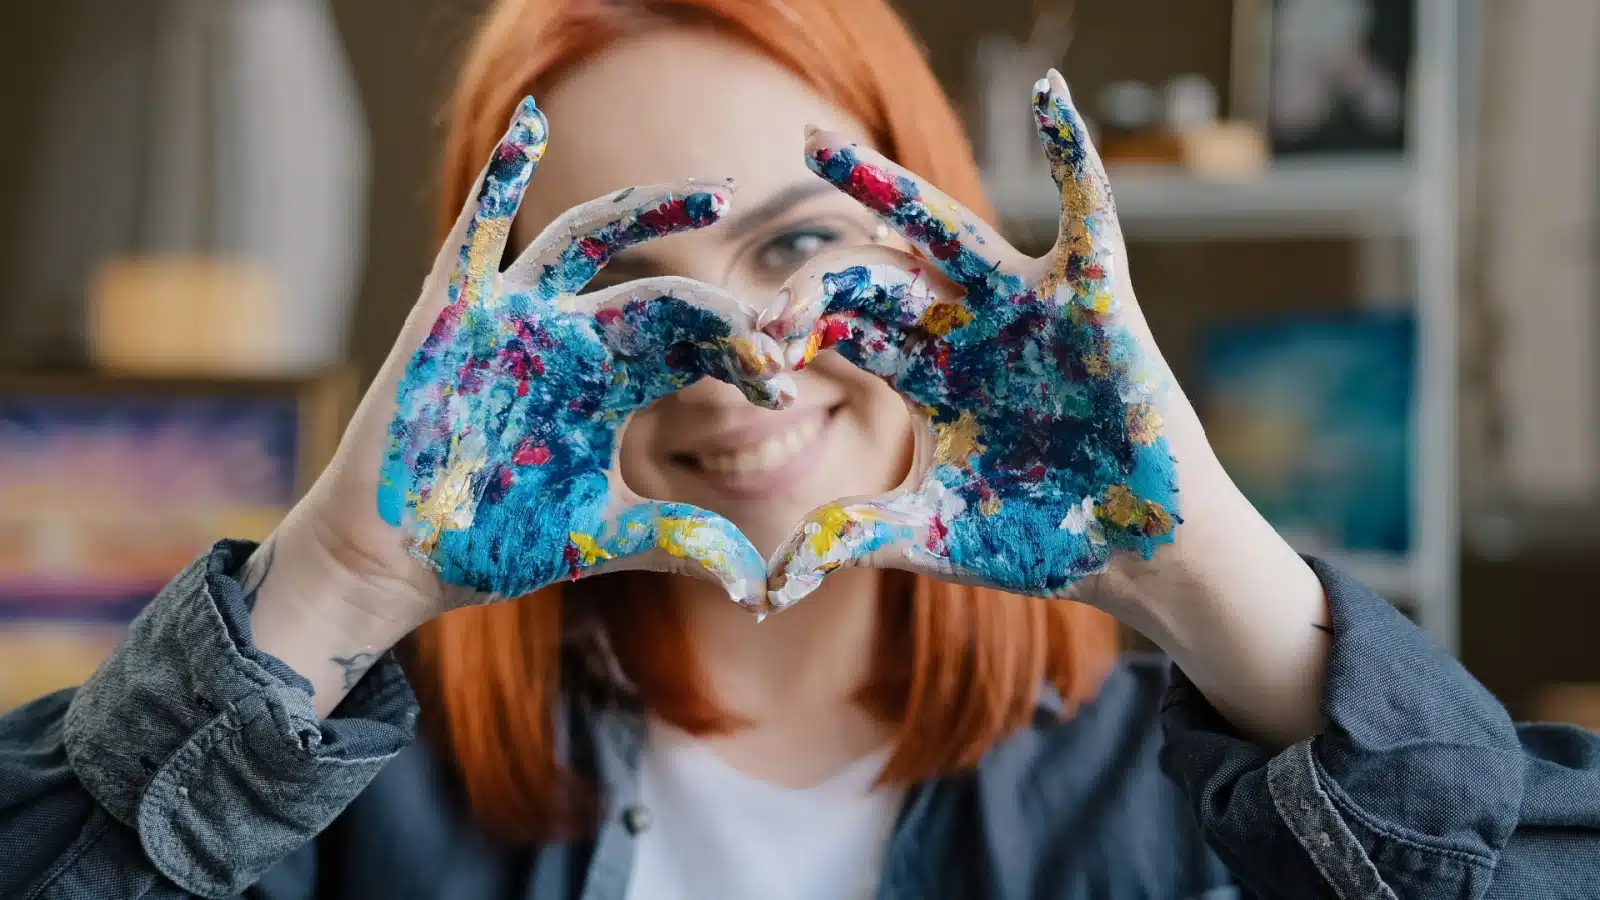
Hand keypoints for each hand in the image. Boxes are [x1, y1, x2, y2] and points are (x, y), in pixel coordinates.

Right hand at [290, 98, 786, 626]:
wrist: (396, 561)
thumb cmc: (489, 543)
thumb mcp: (599, 539)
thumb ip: (674, 540)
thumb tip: (757, 579)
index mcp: (608, 385)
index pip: (691, 346)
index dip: (739, 356)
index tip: (781, 380)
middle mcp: (570, 339)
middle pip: (661, 296)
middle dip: (718, 313)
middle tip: (771, 329)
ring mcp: (514, 318)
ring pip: (591, 241)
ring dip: (650, 212)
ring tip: (717, 195)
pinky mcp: (454, 310)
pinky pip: (476, 230)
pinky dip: (499, 176)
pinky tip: (530, 127)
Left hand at [761, 71, 1180, 609]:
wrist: (1139, 558)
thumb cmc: (1044, 541)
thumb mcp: (936, 538)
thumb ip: (858, 536)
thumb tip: (775, 573)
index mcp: (930, 376)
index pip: (850, 330)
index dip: (801, 329)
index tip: (757, 347)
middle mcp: (968, 331)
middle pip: (881, 271)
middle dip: (822, 268)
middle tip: (773, 252)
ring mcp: (1027, 311)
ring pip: (949, 232)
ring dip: (886, 190)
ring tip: (819, 148)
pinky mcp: (1095, 302)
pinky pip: (1088, 217)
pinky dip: (1076, 156)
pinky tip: (1050, 99)